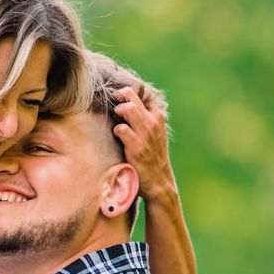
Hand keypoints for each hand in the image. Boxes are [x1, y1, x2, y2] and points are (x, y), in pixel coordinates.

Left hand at [113, 85, 175, 201]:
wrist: (159, 179)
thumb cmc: (152, 154)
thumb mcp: (155, 132)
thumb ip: (145, 117)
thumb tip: (126, 103)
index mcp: (158, 116)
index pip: (141, 94)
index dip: (127, 95)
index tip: (119, 100)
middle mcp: (153, 122)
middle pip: (131, 95)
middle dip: (118, 99)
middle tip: (114, 110)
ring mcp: (145, 133)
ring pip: (127, 108)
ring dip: (117, 113)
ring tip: (117, 122)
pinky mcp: (136, 146)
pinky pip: (120, 129)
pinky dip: (116, 131)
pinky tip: (118, 138)